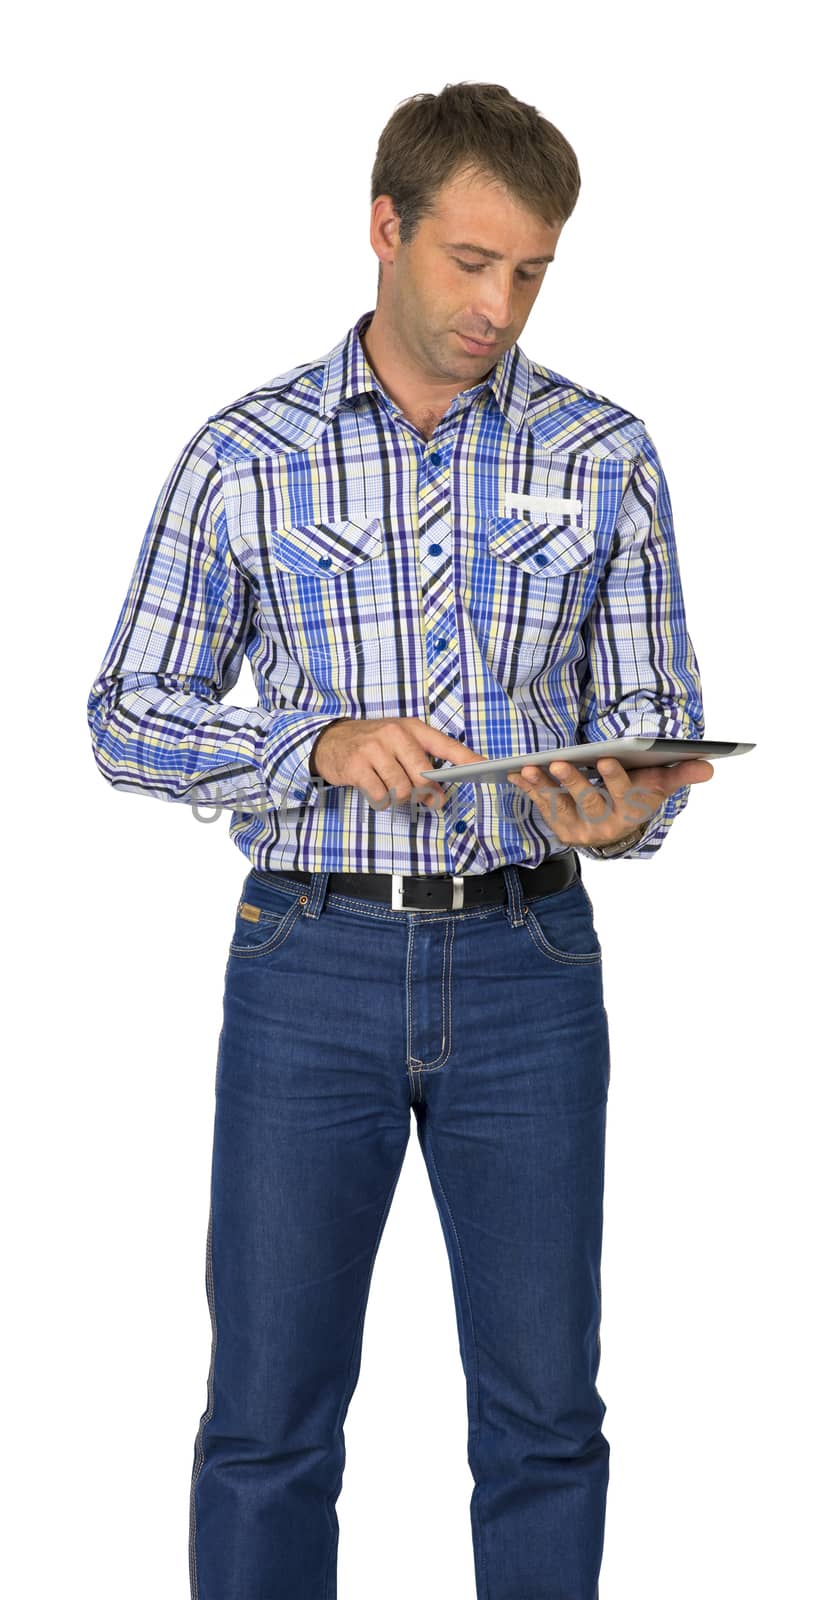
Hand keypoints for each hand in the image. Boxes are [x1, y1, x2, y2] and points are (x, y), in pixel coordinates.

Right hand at [308, 716, 487, 809]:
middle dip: (427, 793)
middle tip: (426, 798)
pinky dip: (381, 801)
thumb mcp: (399, 741)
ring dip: (400, 798)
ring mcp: (375, 749)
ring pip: (403, 790)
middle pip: (423, 776)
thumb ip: (422, 760)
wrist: (330, 740)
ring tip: (391, 788)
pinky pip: (381, 796)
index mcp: (412, 728)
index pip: (446, 744)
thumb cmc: (373, 743)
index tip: (486, 767)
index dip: (467, 759)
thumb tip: (440, 791)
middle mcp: (395, 734)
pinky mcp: (358, 766)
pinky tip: (375, 789)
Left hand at [505, 755, 714, 847]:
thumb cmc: (639, 795)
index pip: (624, 795)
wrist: (618, 827)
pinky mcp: (560, 827)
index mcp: (630, 812)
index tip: (605, 759)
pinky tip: (516, 772)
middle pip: (588, 803)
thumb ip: (681, 774)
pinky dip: (528, 790)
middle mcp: (604, 826)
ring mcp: (580, 829)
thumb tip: (710, 765)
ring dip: (542, 787)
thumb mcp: (659, 786)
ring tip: (529, 767)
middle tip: (558, 761)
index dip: (614, 778)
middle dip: (573, 782)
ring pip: (559, 807)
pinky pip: (541, 807)